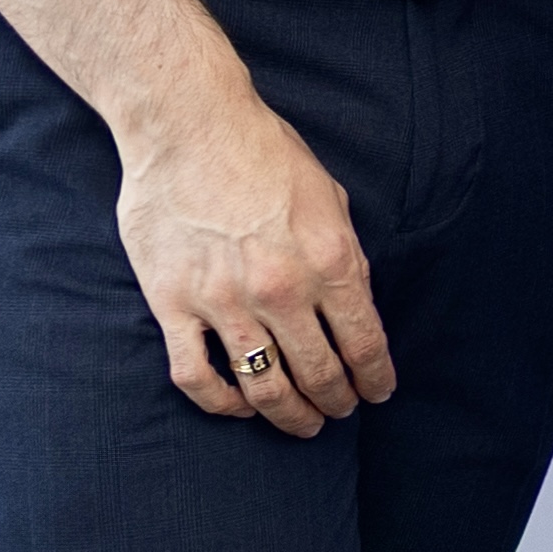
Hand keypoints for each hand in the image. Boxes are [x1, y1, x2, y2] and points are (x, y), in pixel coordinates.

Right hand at [112, 72, 393, 435]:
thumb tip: (355, 306)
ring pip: (264, 387)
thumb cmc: (266, 154)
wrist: (190, 127)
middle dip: (337, 401)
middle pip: (319, 373)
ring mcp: (225, 302)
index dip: (376, 377)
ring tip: (302, 423)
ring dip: (289, 415)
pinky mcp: (173, 306)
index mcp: (330, 260)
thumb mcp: (331, 198)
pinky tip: (239, 407)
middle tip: (342, 412)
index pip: (364, 342)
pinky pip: (197, 376)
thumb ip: (345, 256)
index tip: (379, 392)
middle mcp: (282, 289)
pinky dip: (221, 403)